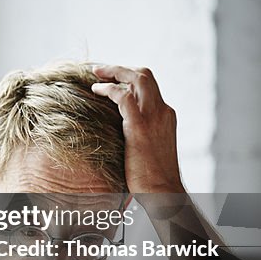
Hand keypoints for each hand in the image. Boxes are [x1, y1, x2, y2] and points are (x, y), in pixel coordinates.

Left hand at [90, 64, 183, 194]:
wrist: (162, 191)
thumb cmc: (152, 175)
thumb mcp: (149, 146)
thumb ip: (139, 130)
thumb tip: (120, 127)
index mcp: (165, 115)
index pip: (149, 86)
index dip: (128, 78)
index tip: (111, 79)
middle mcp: (162, 111)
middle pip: (145, 75)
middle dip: (121, 68)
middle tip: (100, 70)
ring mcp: (153, 117)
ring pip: (137, 78)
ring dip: (114, 71)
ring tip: (95, 73)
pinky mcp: (140, 126)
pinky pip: (123, 97)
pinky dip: (108, 89)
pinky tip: (96, 91)